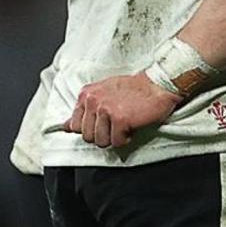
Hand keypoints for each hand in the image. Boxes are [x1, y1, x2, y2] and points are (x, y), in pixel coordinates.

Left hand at [61, 74, 180, 149]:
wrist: (159, 85)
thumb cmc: (135, 88)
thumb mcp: (104, 93)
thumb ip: (85, 109)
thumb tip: (66, 127)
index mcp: (86, 95)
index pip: (75, 126)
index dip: (91, 129)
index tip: (103, 125)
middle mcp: (93, 101)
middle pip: (87, 136)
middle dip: (102, 135)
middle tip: (116, 127)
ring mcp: (106, 110)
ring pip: (100, 141)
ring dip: (114, 138)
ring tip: (124, 127)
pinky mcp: (120, 119)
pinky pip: (117, 142)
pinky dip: (126, 139)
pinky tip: (132, 128)